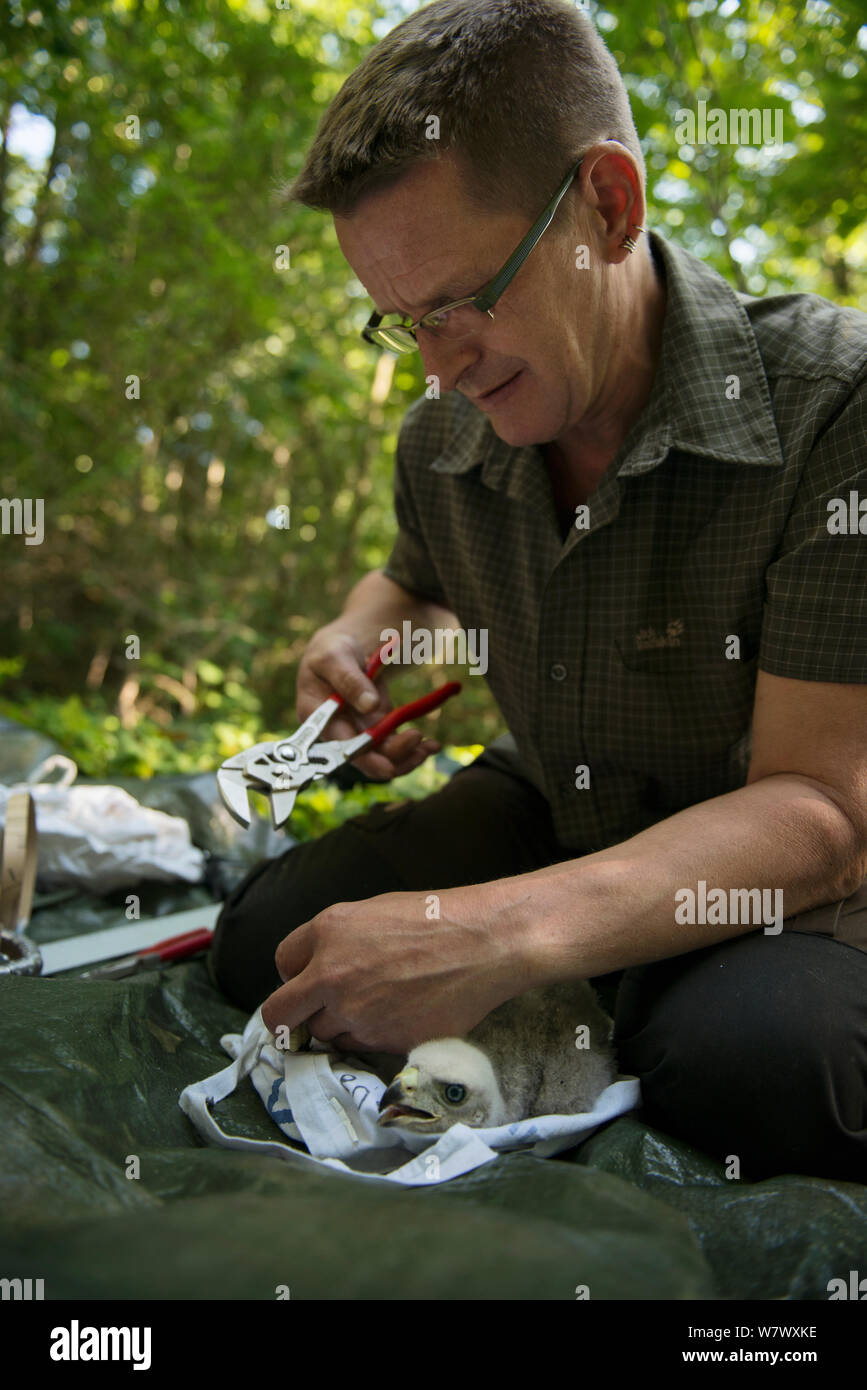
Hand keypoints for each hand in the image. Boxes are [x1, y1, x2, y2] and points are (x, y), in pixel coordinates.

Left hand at [259, 884, 535, 1053]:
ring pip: (325, 1035)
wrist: (485, 943)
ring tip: (377, 1005)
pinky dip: (372, 1037)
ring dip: (339, 1025)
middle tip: (314, 1013)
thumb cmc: (434, 917)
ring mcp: (357, 1015)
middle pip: (282, 1015)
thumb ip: (333, 940)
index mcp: (327, 934)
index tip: (308, 980)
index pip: (280, 965)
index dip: (294, 974)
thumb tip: (313, 971)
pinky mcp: (385, 1043)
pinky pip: (361, 1048)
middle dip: (295, 1016)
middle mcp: (331, 977)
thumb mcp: (371, 910)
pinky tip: (399, 1015)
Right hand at [297, 626, 439, 780]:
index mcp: (317, 718)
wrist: (343, 650)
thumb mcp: (334, 656)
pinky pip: (394, 745)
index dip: (364, 758)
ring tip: (430, 746)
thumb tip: (369, 705)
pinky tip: (432, 745)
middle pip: (364, 757)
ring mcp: (358, 732)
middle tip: (417, 739)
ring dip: (406, 756)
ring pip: (382, 756)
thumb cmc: (331, 651)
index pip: (339, 746)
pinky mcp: (376, 729)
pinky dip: (414, 747)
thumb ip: (348, 679)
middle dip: (392, 757)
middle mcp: (337, 732)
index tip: (388, 766)